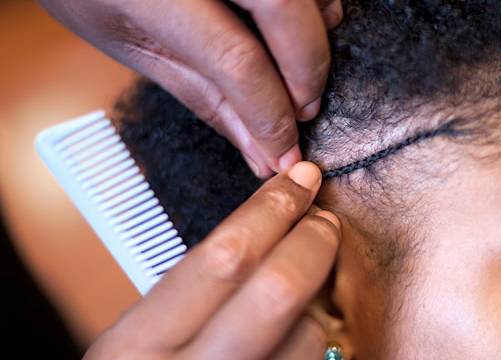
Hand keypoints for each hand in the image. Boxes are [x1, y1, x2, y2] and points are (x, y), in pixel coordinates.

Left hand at [39, 0, 342, 177]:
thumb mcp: (132, 46)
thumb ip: (203, 96)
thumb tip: (259, 150)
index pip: (237, 61)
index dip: (271, 114)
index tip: (284, 151)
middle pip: (285, 12)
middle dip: (308, 72)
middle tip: (304, 112)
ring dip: (316, 35)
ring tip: (301, 70)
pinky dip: (314, 5)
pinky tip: (296, 28)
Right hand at [59, 162, 340, 359]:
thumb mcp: (130, 342)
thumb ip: (193, 293)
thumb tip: (275, 232)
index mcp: (136, 355)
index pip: (224, 259)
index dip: (272, 210)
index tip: (299, 183)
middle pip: (280, 293)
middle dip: (314, 242)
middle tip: (324, 221)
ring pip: (311, 342)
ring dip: (312, 315)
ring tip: (284, 320)